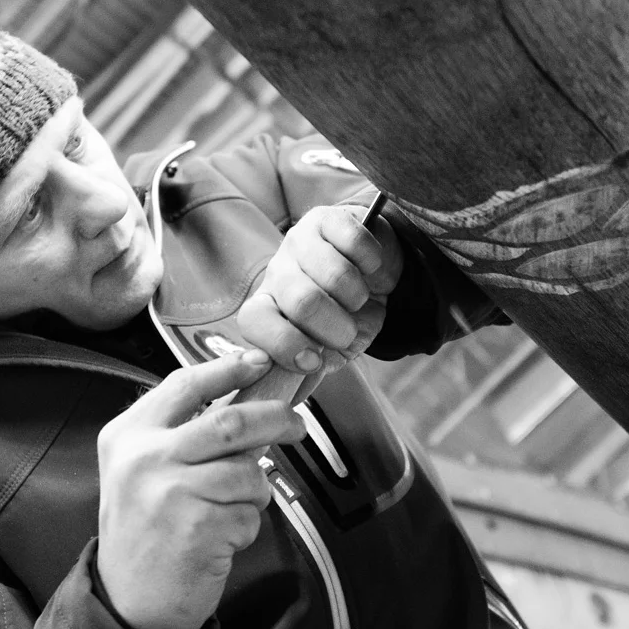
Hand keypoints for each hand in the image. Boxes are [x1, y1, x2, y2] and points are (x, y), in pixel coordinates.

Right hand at [95, 350, 306, 628]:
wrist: (129, 602)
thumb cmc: (146, 531)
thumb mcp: (143, 470)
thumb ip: (183, 434)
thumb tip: (248, 401)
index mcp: (128, 436)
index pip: (184, 385)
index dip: (228, 370)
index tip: (261, 362)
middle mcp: (145, 458)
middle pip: (231, 422)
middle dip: (276, 419)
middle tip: (296, 425)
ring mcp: (172, 493)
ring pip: (247, 472)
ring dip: (254, 491)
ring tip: (230, 509)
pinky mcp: (199, 527)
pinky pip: (248, 513)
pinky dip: (245, 525)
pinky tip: (218, 540)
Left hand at [238, 203, 402, 398]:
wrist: (374, 276)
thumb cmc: (344, 317)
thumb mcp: (326, 352)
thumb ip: (306, 376)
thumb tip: (284, 412)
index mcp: (267, 307)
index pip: (255, 322)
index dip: (285, 345)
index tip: (314, 361)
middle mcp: (278, 272)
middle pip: (301, 300)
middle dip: (335, 326)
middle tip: (346, 330)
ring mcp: (301, 240)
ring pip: (334, 275)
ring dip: (358, 297)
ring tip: (358, 299)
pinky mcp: (332, 217)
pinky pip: (357, 244)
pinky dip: (373, 265)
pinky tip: (369, 269)